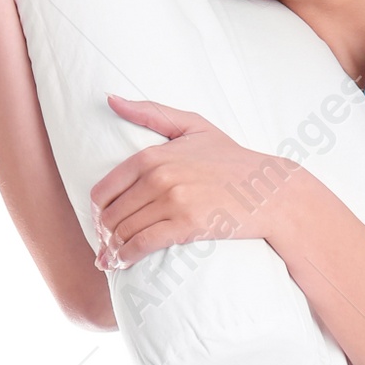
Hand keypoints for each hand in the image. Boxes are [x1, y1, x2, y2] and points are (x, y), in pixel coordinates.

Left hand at [88, 95, 305, 268]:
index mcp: (153, 155)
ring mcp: (172, 201)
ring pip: (124, 232)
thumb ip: (150, 113)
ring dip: (112, 250)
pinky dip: (126, 258)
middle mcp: (159, 177)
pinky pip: (142, 245)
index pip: (105, 189)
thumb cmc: (231, 159)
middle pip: (111, 215)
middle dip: (104, 235)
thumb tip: (110, 99)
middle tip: (105, 247)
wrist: (268, 190)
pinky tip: (122, 265)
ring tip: (111, 260)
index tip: (101, 223)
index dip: (97, 211)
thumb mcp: (192, 126)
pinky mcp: (186, 225)